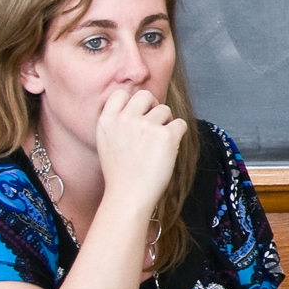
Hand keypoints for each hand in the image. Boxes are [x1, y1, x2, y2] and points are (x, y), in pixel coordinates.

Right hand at [93, 88, 186, 214]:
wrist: (129, 195)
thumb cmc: (120, 173)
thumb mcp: (107, 142)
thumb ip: (117, 122)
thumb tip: (138, 106)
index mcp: (107, 120)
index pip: (121, 93)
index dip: (133, 101)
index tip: (138, 114)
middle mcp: (125, 119)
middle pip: (146, 95)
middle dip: (153, 106)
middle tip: (154, 125)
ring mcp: (146, 126)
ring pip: (165, 110)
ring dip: (166, 124)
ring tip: (157, 145)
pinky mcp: (167, 136)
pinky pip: (180, 123)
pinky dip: (178, 134)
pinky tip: (169, 149)